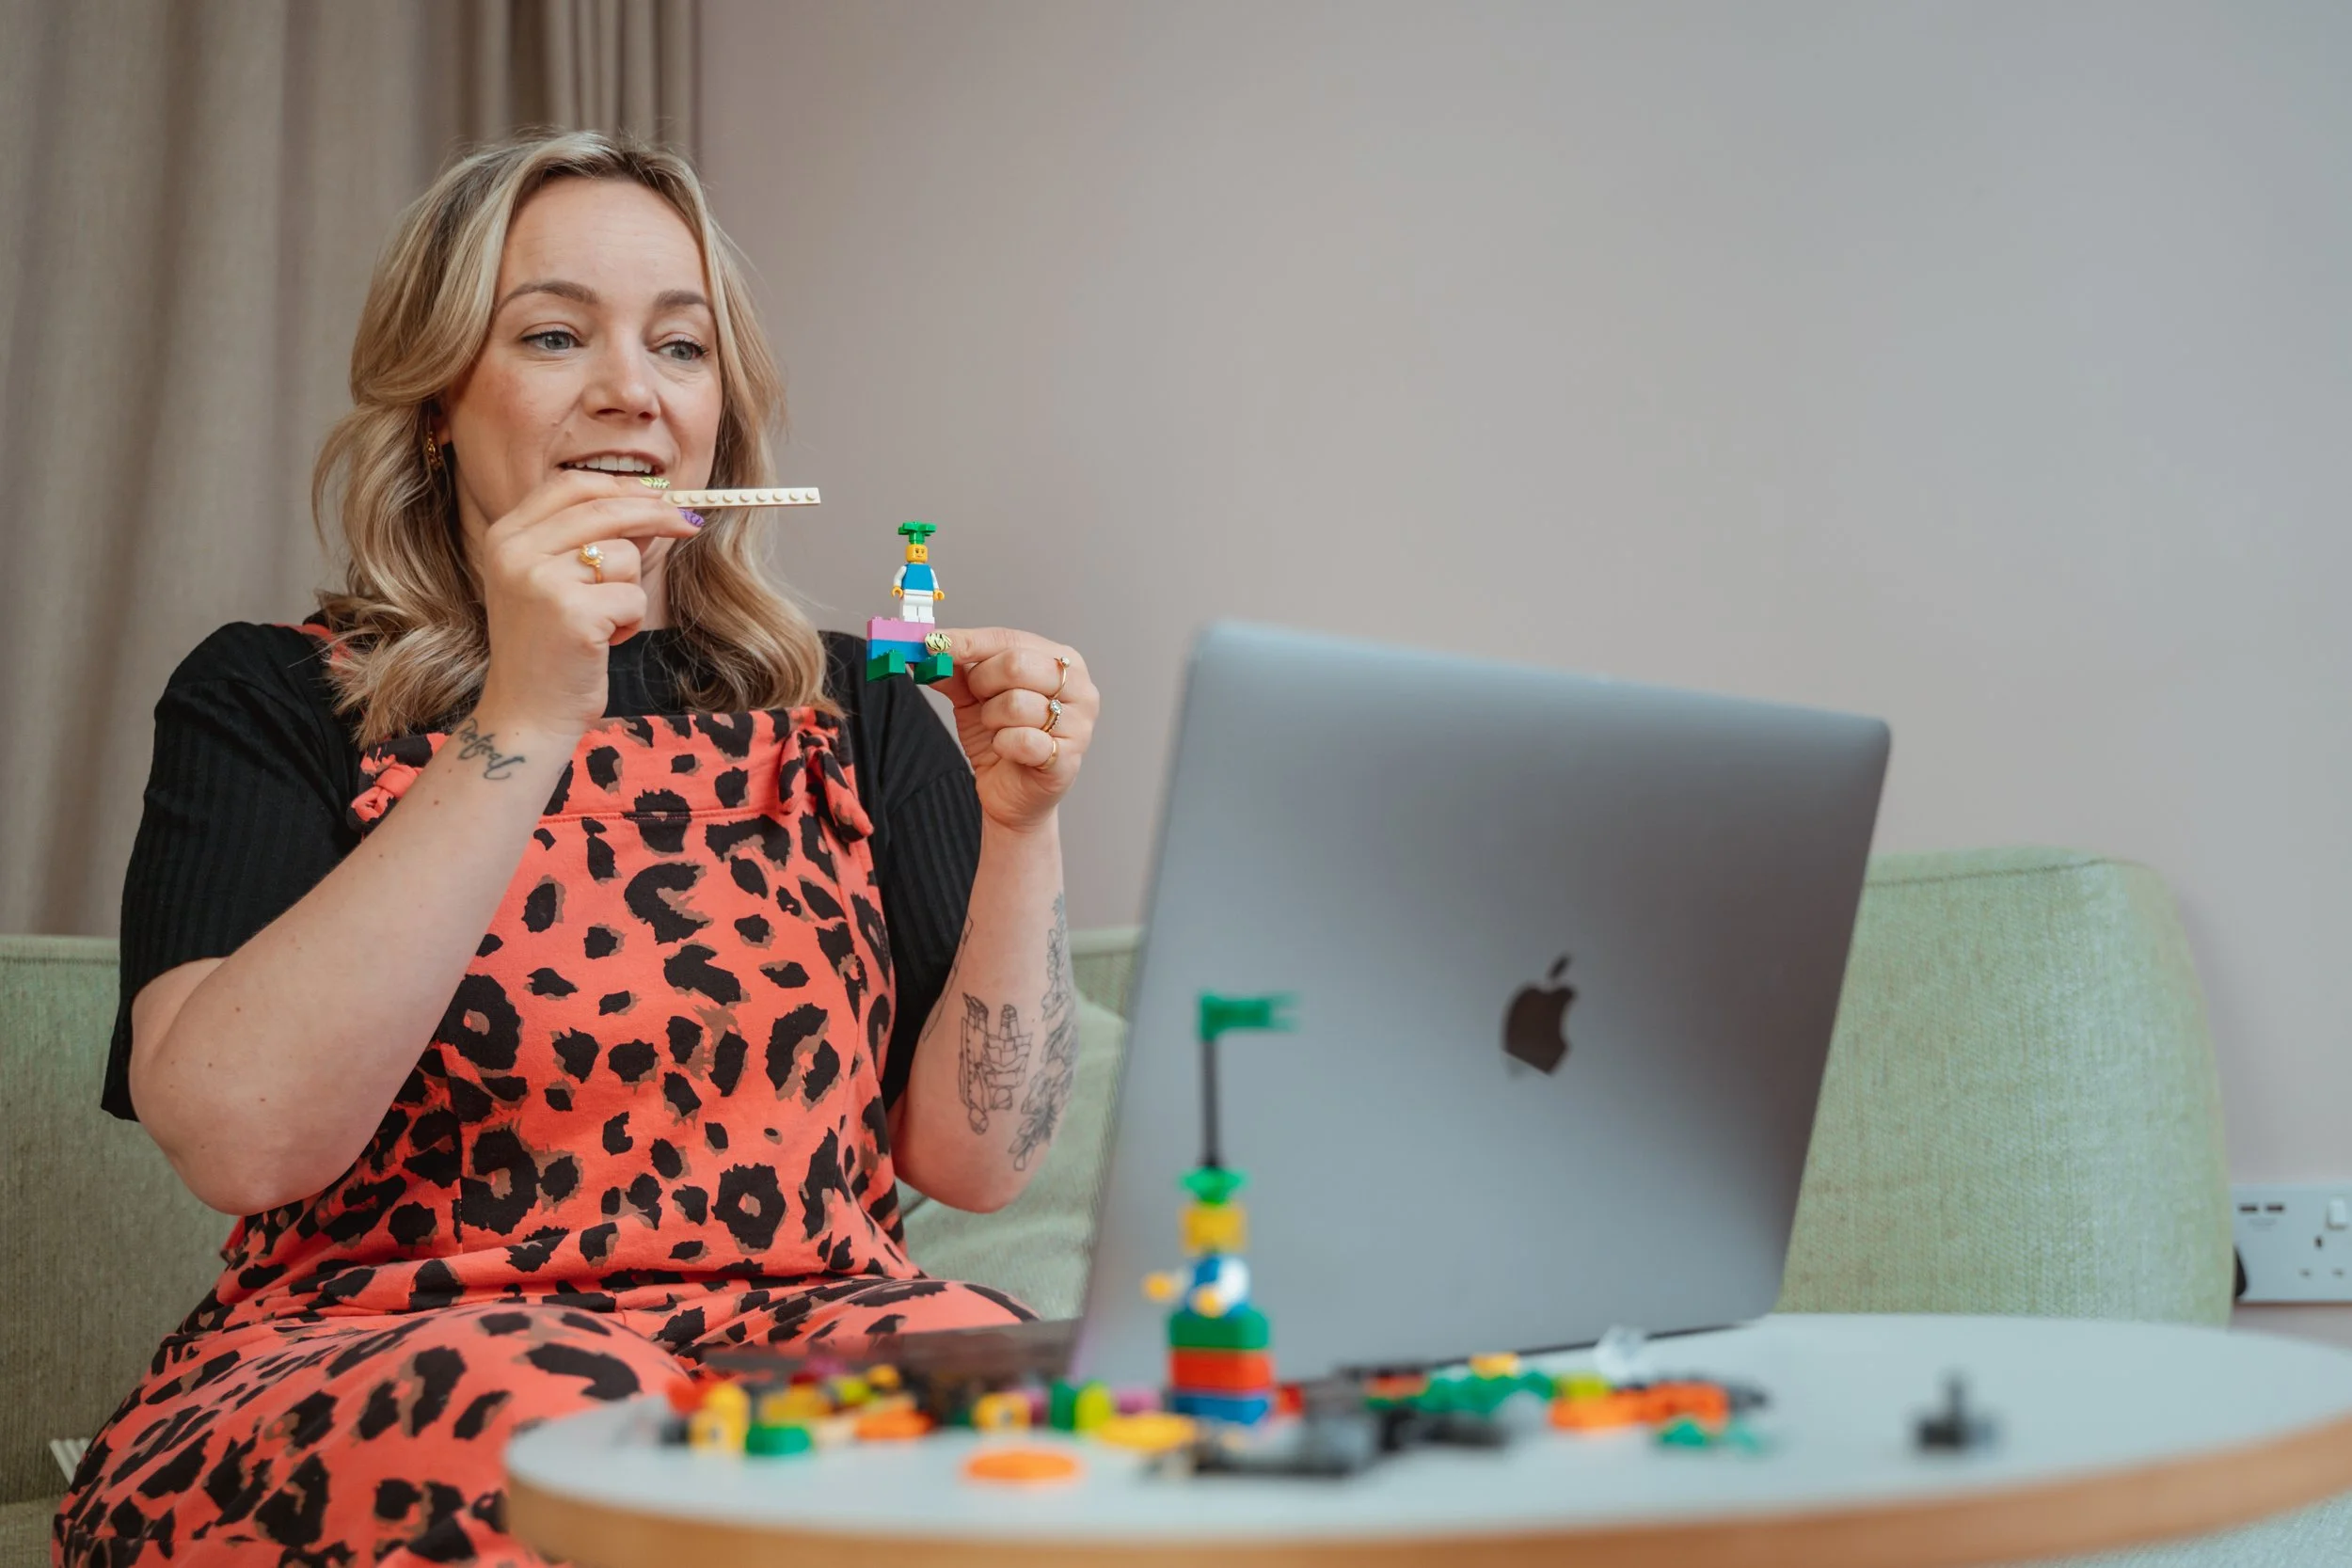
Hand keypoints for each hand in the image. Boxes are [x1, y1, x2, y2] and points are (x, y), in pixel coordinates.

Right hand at [472, 471, 703, 735]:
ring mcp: (541, 580)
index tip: (659, 495)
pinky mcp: (572, 612)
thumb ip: (591, 541)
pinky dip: (630, 621)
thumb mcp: (556, 582)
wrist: (527, 712)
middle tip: (689, 524)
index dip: (622, 486)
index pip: (571, 485)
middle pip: (605, 508)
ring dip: (629, 590)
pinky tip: (604, 642)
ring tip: (603, 621)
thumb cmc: (549, 647)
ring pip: (624, 555)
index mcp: (506, 536)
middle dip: (657, 514)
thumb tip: (653, 509)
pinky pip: (632, 596)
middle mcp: (516, 552)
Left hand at [931, 628, 1095, 834]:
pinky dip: (1003, 744)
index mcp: (1062, 661)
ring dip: (991, 719)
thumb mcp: (974, 698)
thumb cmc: (1004, 740)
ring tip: (997, 729)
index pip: (1010, 639)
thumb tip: (928, 648)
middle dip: (982, 683)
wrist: (1012, 796)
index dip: (968, 642)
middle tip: (978, 700)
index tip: (933, 644)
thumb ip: (955, 670)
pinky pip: (1022, 740)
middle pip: (1016, 664)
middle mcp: (1078, 688)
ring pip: (1015, 703)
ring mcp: (1078, 724)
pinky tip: (1007, 750)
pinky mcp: (1067, 759)